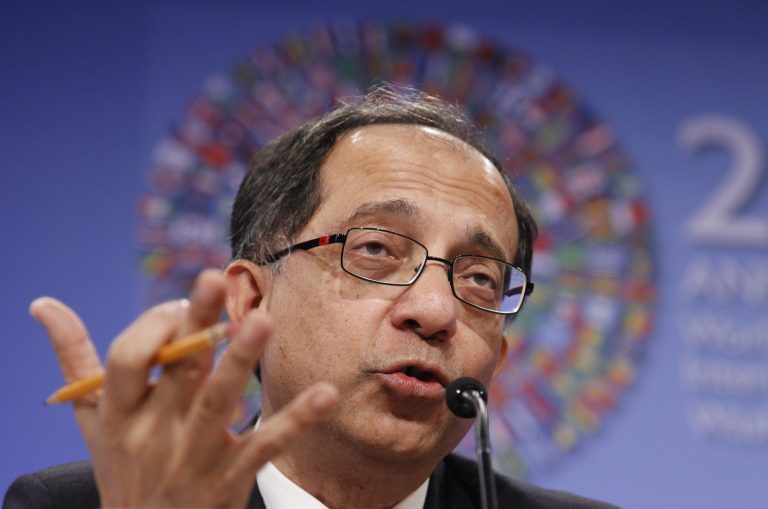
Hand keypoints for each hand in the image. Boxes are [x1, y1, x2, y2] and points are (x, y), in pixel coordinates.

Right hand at [31, 269, 337, 507]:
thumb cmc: (123, 466)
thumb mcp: (93, 420)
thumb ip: (75, 359)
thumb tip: (42, 303)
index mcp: (121, 412)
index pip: (128, 360)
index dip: (152, 327)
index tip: (180, 306)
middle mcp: (155, 432)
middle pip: (178, 371)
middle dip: (197, 325)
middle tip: (215, 280)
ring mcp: (194, 456)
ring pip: (217, 403)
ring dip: (239, 362)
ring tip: (262, 321)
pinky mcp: (230, 478)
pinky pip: (264, 446)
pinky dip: (295, 421)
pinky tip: (325, 394)